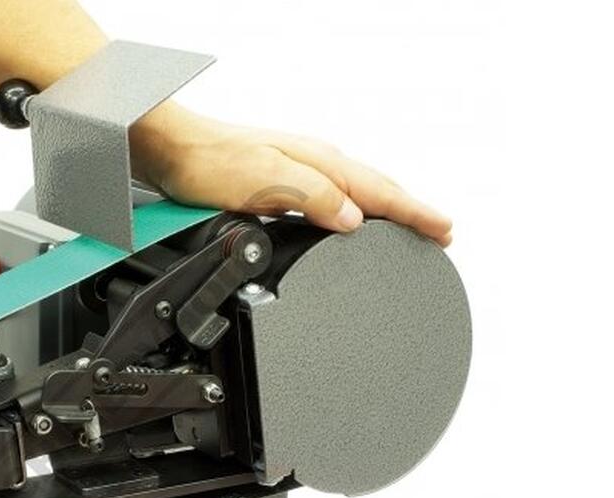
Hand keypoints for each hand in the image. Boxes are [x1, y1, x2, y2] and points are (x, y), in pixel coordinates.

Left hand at [130, 104, 452, 246]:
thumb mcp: (266, 181)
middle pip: (375, 190)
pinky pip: (331, 198)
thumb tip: (353, 221)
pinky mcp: (278, 184)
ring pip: (355, 193)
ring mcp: (297, 172)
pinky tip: (348, 222)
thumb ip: (313, 198)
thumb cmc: (208, 160)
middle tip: (440, 231)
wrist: (170, 149)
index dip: (415, 213)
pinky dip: (351, 212)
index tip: (443, 230)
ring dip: (384, 211)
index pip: (380, 192)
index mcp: (318, 163)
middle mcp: (313, 163)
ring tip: (407, 227)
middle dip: (411, 211)